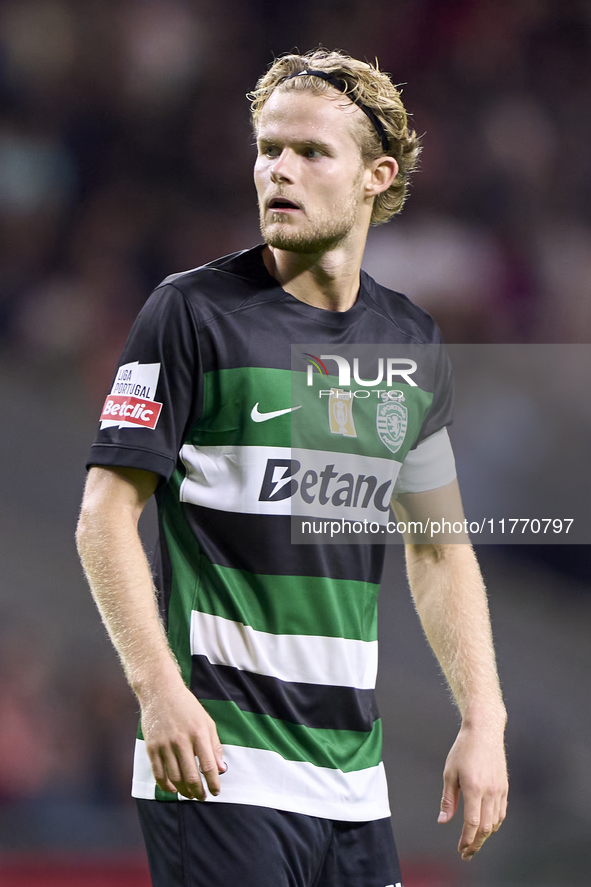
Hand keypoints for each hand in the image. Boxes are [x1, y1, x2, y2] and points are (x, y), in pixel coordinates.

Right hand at [139, 676, 225, 800]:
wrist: (161, 691)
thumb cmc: (187, 706)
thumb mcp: (206, 721)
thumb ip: (215, 746)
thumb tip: (221, 769)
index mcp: (199, 734)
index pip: (208, 766)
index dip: (213, 783)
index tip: (215, 792)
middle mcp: (182, 741)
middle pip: (191, 776)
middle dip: (198, 792)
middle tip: (202, 797)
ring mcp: (165, 745)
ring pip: (175, 778)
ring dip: (183, 791)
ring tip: (189, 795)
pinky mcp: (152, 747)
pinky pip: (158, 774)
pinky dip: (166, 786)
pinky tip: (173, 789)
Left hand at [438, 722, 507, 859]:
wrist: (484, 731)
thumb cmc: (463, 749)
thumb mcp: (450, 772)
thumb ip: (448, 799)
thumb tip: (443, 821)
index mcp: (474, 788)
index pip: (472, 823)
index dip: (467, 840)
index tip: (461, 850)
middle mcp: (490, 792)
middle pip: (486, 827)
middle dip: (476, 843)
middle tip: (467, 853)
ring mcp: (499, 790)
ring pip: (496, 822)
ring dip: (485, 835)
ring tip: (474, 842)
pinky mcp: (504, 787)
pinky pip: (501, 812)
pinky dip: (494, 824)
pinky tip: (486, 826)